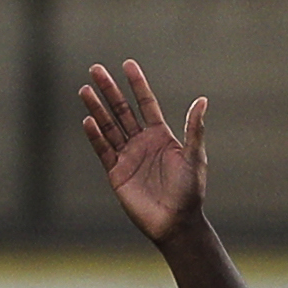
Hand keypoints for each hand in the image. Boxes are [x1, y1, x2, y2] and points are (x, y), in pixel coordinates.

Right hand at [80, 60, 207, 244]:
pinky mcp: (117, 173)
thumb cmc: (190, 192)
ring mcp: (128, 156)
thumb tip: (202, 100)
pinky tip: (88, 120)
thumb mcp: (195, 158)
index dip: (137, 84)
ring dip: (97, 108)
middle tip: (95, 69)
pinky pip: (104, 150)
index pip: (145, 103)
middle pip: (121, 110)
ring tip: (85, 90)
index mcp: (161, 135)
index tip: (128, 64)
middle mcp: (142, 142)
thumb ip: (194, 130)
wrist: (176, 223)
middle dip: (109, 90)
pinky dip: (95, 136)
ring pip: (109, 126)